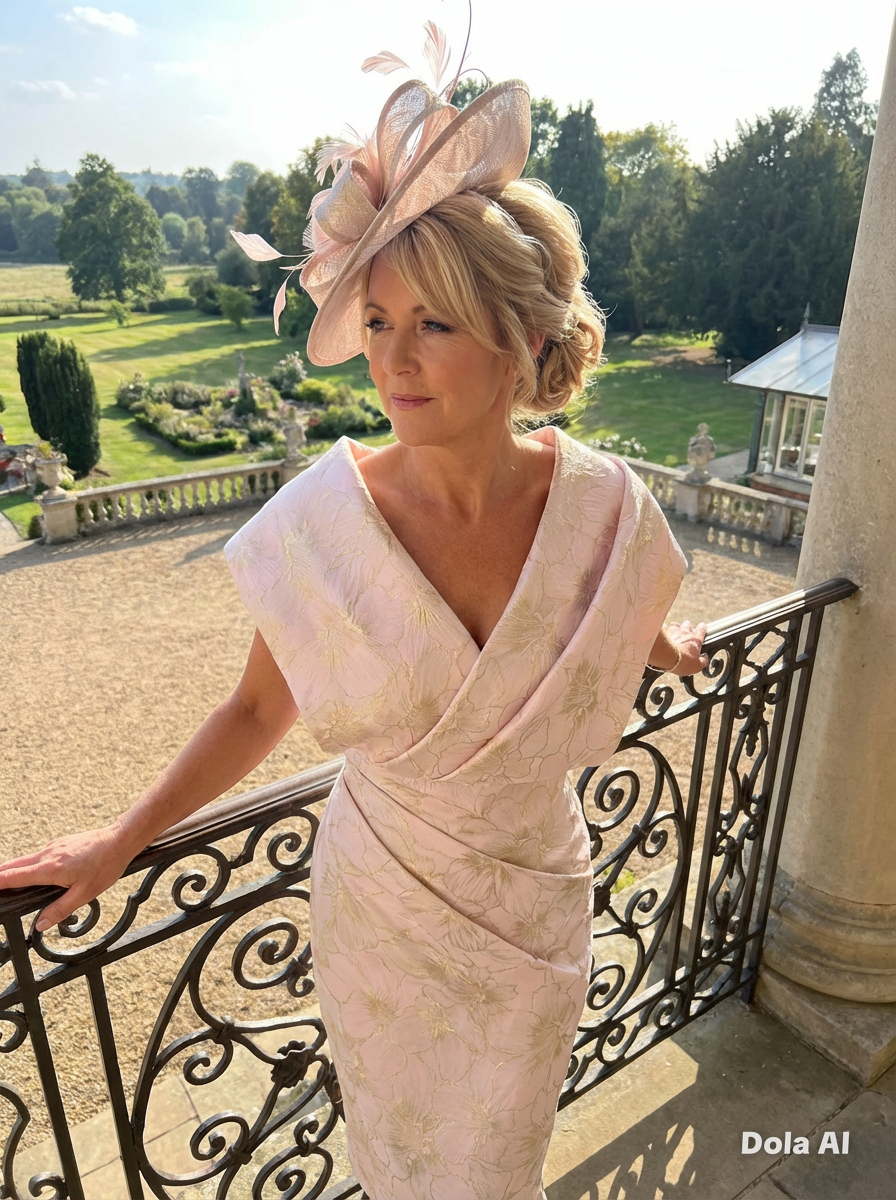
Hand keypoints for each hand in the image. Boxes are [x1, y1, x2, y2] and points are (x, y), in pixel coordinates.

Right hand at [0, 824, 136, 932]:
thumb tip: (40, 924)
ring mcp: (53, 847)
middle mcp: (47, 854)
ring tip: (5, 883)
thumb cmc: (105, 866)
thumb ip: (60, 909)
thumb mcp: (84, 894)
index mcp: (49, 869)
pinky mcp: (60, 844)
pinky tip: (32, 873)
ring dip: (13, 870)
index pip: (13, 876)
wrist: (120, 840)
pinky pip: (37, 855)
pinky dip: (28, 865)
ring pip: (25, 859)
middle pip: (12, 866)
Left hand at [667, 620, 708, 675]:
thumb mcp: (697, 666)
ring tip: (675, 632)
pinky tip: (665, 636)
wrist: (666, 656)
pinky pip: (665, 629)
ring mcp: (674, 631)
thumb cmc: (682, 661)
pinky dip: (666, 632)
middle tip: (686, 632)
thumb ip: (702, 661)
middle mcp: (685, 633)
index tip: (702, 626)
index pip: (701, 630)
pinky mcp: (663, 632)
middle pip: (688, 625)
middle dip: (687, 627)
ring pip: (676, 625)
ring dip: (676, 628)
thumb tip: (704, 659)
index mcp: (696, 640)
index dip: (702, 628)